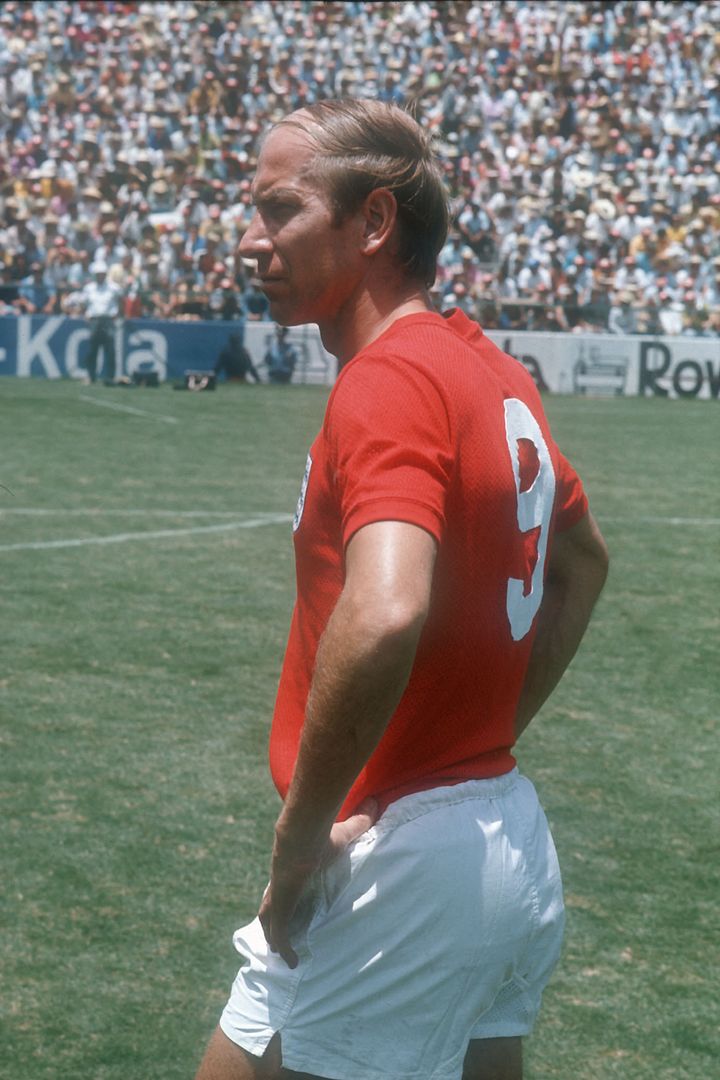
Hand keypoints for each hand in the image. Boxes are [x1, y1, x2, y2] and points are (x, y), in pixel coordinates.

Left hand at [258, 797, 377, 968]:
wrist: (301, 837)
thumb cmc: (320, 835)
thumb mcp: (343, 833)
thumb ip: (358, 822)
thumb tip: (375, 803)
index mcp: (292, 870)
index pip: (285, 885)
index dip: (285, 896)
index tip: (289, 904)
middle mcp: (282, 885)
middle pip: (271, 906)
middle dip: (272, 920)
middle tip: (278, 936)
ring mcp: (279, 899)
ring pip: (269, 922)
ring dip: (273, 936)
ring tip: (280, 952)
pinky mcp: (281, 909)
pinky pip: (280, 935)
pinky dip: (284, 949)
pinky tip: (291, 962)